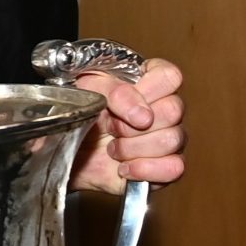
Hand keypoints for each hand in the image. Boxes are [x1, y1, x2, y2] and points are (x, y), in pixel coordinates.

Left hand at [70, 57, 186, 193]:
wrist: (70, 149)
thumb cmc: (84, 114)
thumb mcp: (89, 90)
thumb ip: (117, 92)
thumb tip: (143, 115)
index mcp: (150, 80)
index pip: (170, 76)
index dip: (148, 90)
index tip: (121, 100)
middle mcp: (166, 107)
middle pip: (173, 110)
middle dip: (132, 124)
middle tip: (110, 127)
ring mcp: (170, 136)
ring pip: (172, 140)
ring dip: (133, 147)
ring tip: (113, 148)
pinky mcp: (166, 166)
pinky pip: (175, 168)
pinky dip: (146, 169)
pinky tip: (124, 167)